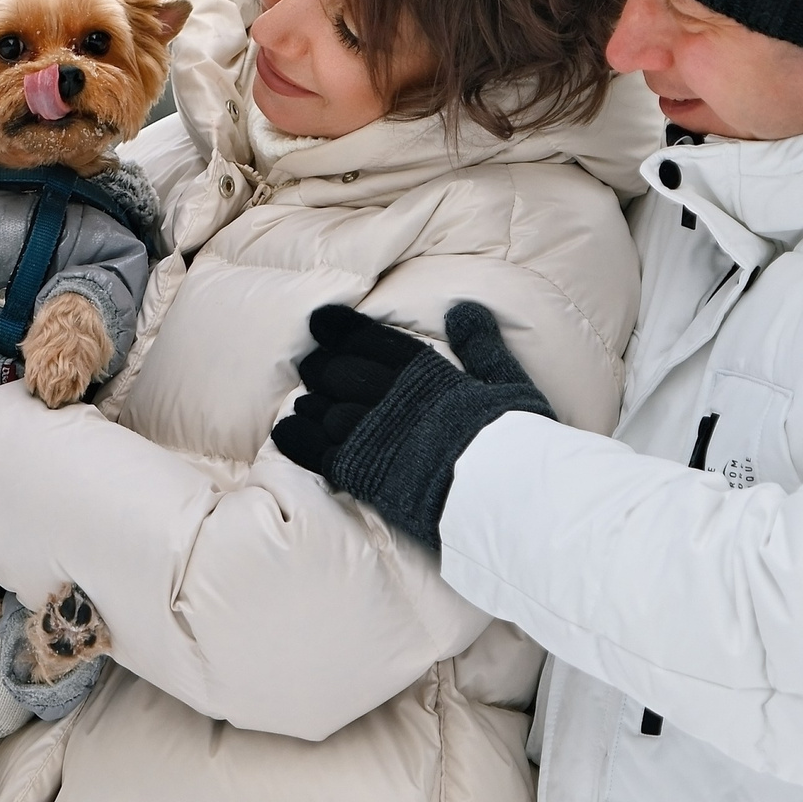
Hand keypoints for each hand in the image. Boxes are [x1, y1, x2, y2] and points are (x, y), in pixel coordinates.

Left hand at [269, 301, 553, 548]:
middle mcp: (392, 397)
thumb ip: (482, 345)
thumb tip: (464, 308)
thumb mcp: (507, 381)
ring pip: (325, 409)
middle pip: (341, 372)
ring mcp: (372, 434)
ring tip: (303, 404)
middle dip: (323, 367)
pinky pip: (316, 451)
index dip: (344, 330)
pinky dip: (298, 440)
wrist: (504, 494)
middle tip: (312, 366)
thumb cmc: (516, 441)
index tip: (321, 321)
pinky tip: (286, 432)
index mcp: (425, 373)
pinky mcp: (361, 473)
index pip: (374, 342)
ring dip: (311, 404)